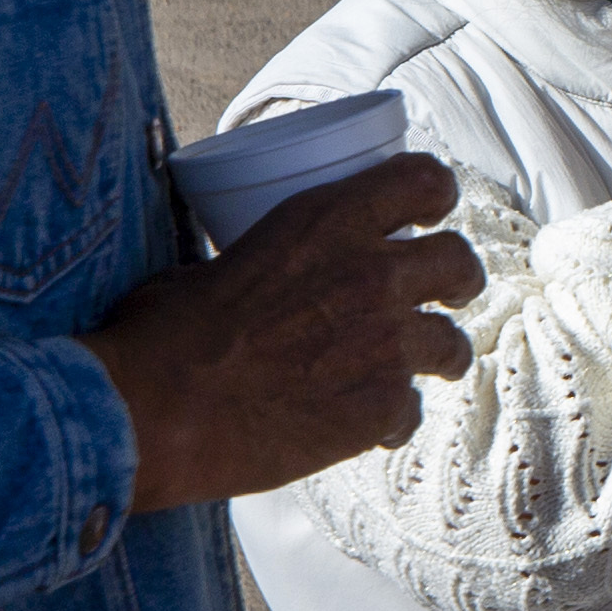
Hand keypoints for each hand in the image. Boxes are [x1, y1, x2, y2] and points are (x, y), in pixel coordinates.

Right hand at [91, 152, 475, 513]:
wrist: (152, 412)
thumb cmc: (161, 336)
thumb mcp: (212, 264)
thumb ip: (262, 263)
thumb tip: (256, 278)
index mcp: (326, 222)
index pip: (421, 181)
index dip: (434, 194)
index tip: (431, 212)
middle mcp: (370, 274)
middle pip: (459, 260)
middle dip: (458, 277)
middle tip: (447, 293)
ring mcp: (384, 343)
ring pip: (452, 343)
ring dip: (439, 354)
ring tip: (424, 367)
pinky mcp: (380, 407)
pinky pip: (411, 411)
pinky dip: (391, 420)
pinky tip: (365, 429)